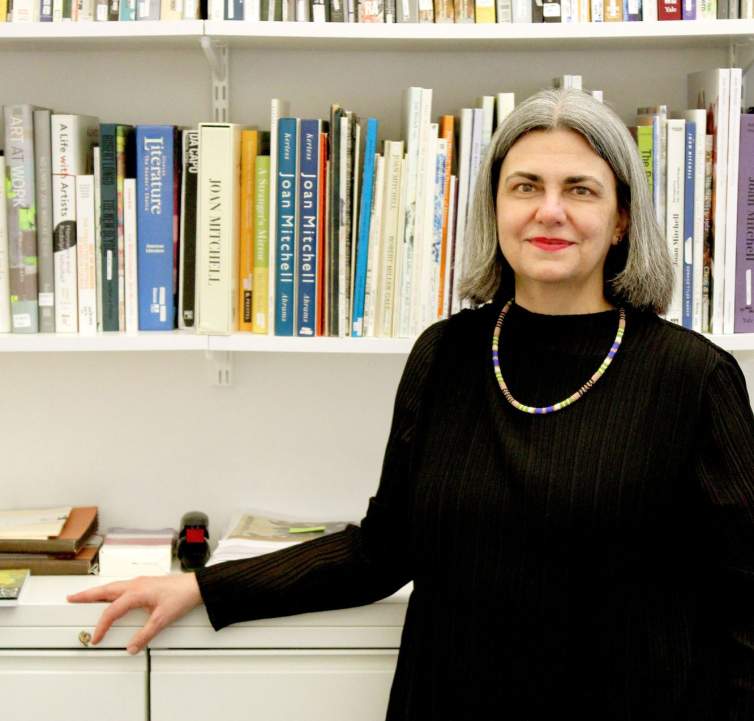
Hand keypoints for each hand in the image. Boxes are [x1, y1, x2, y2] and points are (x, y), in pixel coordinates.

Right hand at [66, 573, 202, 653]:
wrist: (196, 586)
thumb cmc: (181, 597)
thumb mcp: (162, 619)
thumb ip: (145, 635)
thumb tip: (131, 647)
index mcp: (136, 592)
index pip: (111, 611)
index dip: (101, 626)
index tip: (96, 638)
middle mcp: (136, 584)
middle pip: (105, 590)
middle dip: (87, 595)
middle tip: (71, 598)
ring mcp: (140, 582)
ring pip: (113, 586)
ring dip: (98, 591)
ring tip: (85, 596)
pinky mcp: (145, 583)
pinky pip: (121, 586)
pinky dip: (110, 590)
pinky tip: (110, 595)